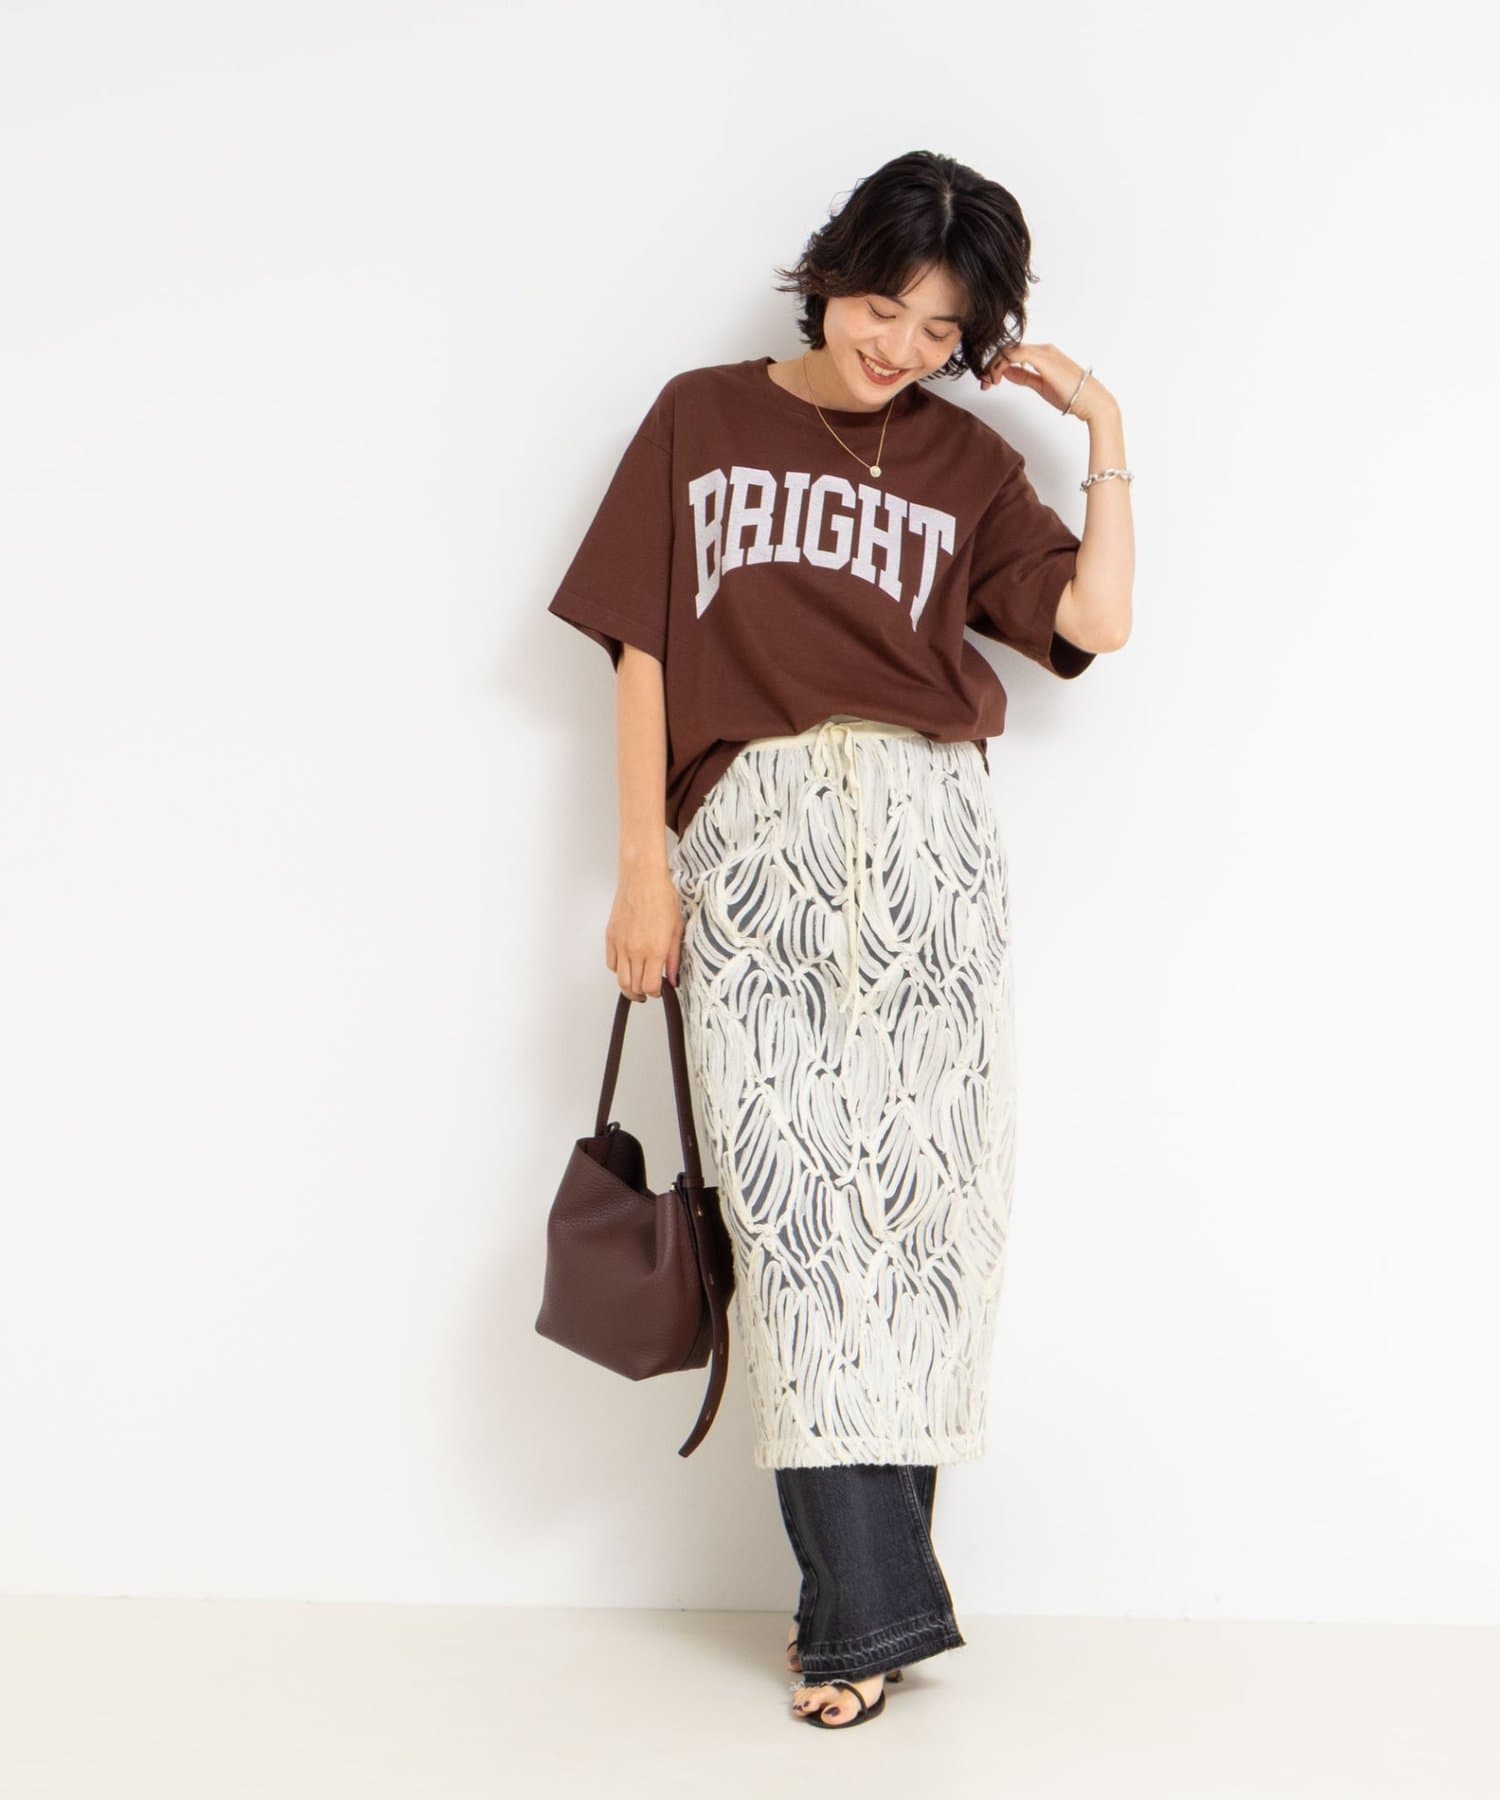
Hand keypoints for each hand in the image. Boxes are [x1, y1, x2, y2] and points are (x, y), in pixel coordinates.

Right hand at [605, 867, 683, 1001]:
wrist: (642, 878)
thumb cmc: (662, 897)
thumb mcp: (676, 929)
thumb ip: (674, 958)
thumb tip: (673, 979)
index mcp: (654, 949)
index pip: (650, 986)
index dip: (656, 993)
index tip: (660, 990)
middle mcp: (635, 950)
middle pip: (633, 987)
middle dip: (642, 994)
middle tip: (649, 991)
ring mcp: (620, 944)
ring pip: (620, 979)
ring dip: (629, 986)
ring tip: (637, 985)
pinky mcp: (611, 937)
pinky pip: (611, 964)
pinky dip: (619, 970)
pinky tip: (628, 965)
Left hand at [977, 342, 1113, 422]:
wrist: (1091, 400)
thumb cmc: (1072, 395)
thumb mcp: (1041, 386)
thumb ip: (1024, 377)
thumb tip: (1007, 373)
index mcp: (1043, 354)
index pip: (1013, 353)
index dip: (997, 366)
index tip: (988, 382)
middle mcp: (1043, 349)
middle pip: (1009, 350)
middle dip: (992, 366)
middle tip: (983, 384)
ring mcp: (1044, 352)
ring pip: (1010, 350)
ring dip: (994, 365)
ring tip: (988, 383)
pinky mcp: (1043, 359)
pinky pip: (1016, 354)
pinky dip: (1002, 364)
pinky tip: (997, 378)